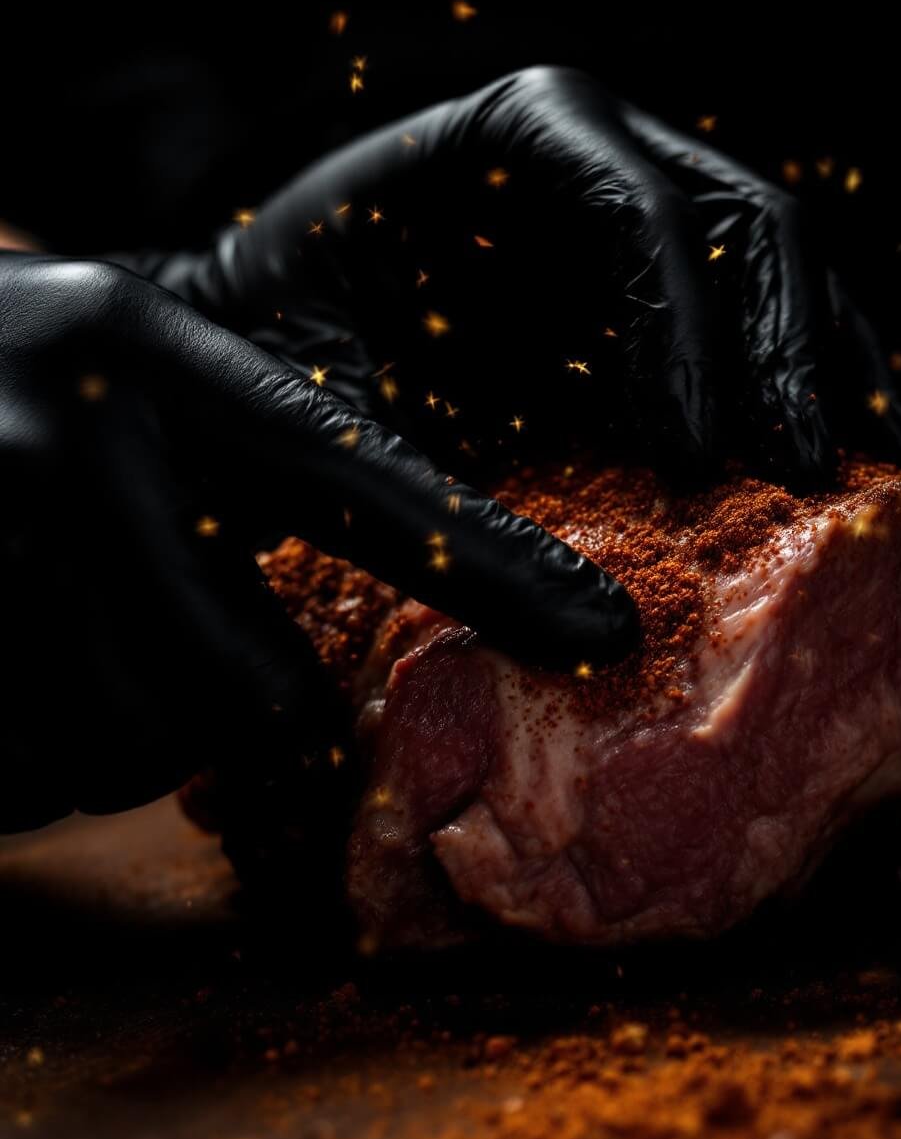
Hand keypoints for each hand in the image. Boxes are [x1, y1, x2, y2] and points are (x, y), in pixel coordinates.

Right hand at [0, 255, 635, 831]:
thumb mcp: (115, 357)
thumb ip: (233, 447)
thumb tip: (357, 610)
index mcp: (147, 355)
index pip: (365, 481)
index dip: (492, 567)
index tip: (605, 631)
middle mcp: (71, 446)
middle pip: (249, 692)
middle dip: (236, 707)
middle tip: (182, 644)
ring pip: (133, 755)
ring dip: (118, 731)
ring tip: (57, 635)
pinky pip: (32, 784)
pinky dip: (30, 761)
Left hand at [125, 65, 900, 482]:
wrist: (232, 348)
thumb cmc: (256, 363)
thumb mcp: (326, 429)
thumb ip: (446, 519)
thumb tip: (601, 633)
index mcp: (513, 137)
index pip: (644, 209)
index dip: (689, 332)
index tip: (692, 460)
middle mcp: (592, 160)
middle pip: (747, 226)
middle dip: (786, 353)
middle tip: (804, 476)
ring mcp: (627, 224)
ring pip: (774, 275)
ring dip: (827, 371)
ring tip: (876, 471)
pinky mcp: (642, 297)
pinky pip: (750, 329)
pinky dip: (805, 387)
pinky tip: (862, 455)